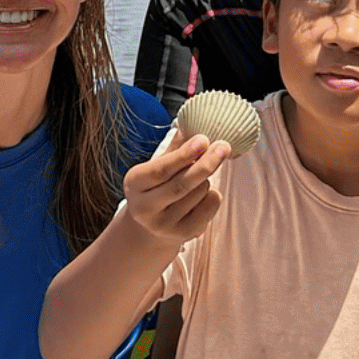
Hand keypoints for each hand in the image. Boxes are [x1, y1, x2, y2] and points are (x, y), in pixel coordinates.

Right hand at [120, 128, 229, 248]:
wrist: (152, 224)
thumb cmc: (158, 185)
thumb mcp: (157, 165)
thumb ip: (174, 147)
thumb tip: (192, 124)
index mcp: (134, 184)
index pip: (161, 169)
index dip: (184, 154)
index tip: (203, 139)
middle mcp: (145, 208)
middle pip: (182, 184)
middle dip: (206, 163)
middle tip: (224, 146)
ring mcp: (164, 224)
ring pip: (199, 193)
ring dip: (206, 179)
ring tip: (197, 178)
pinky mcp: (184, 234)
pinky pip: (210, 206)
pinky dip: (213, 194)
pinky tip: (201, 194)